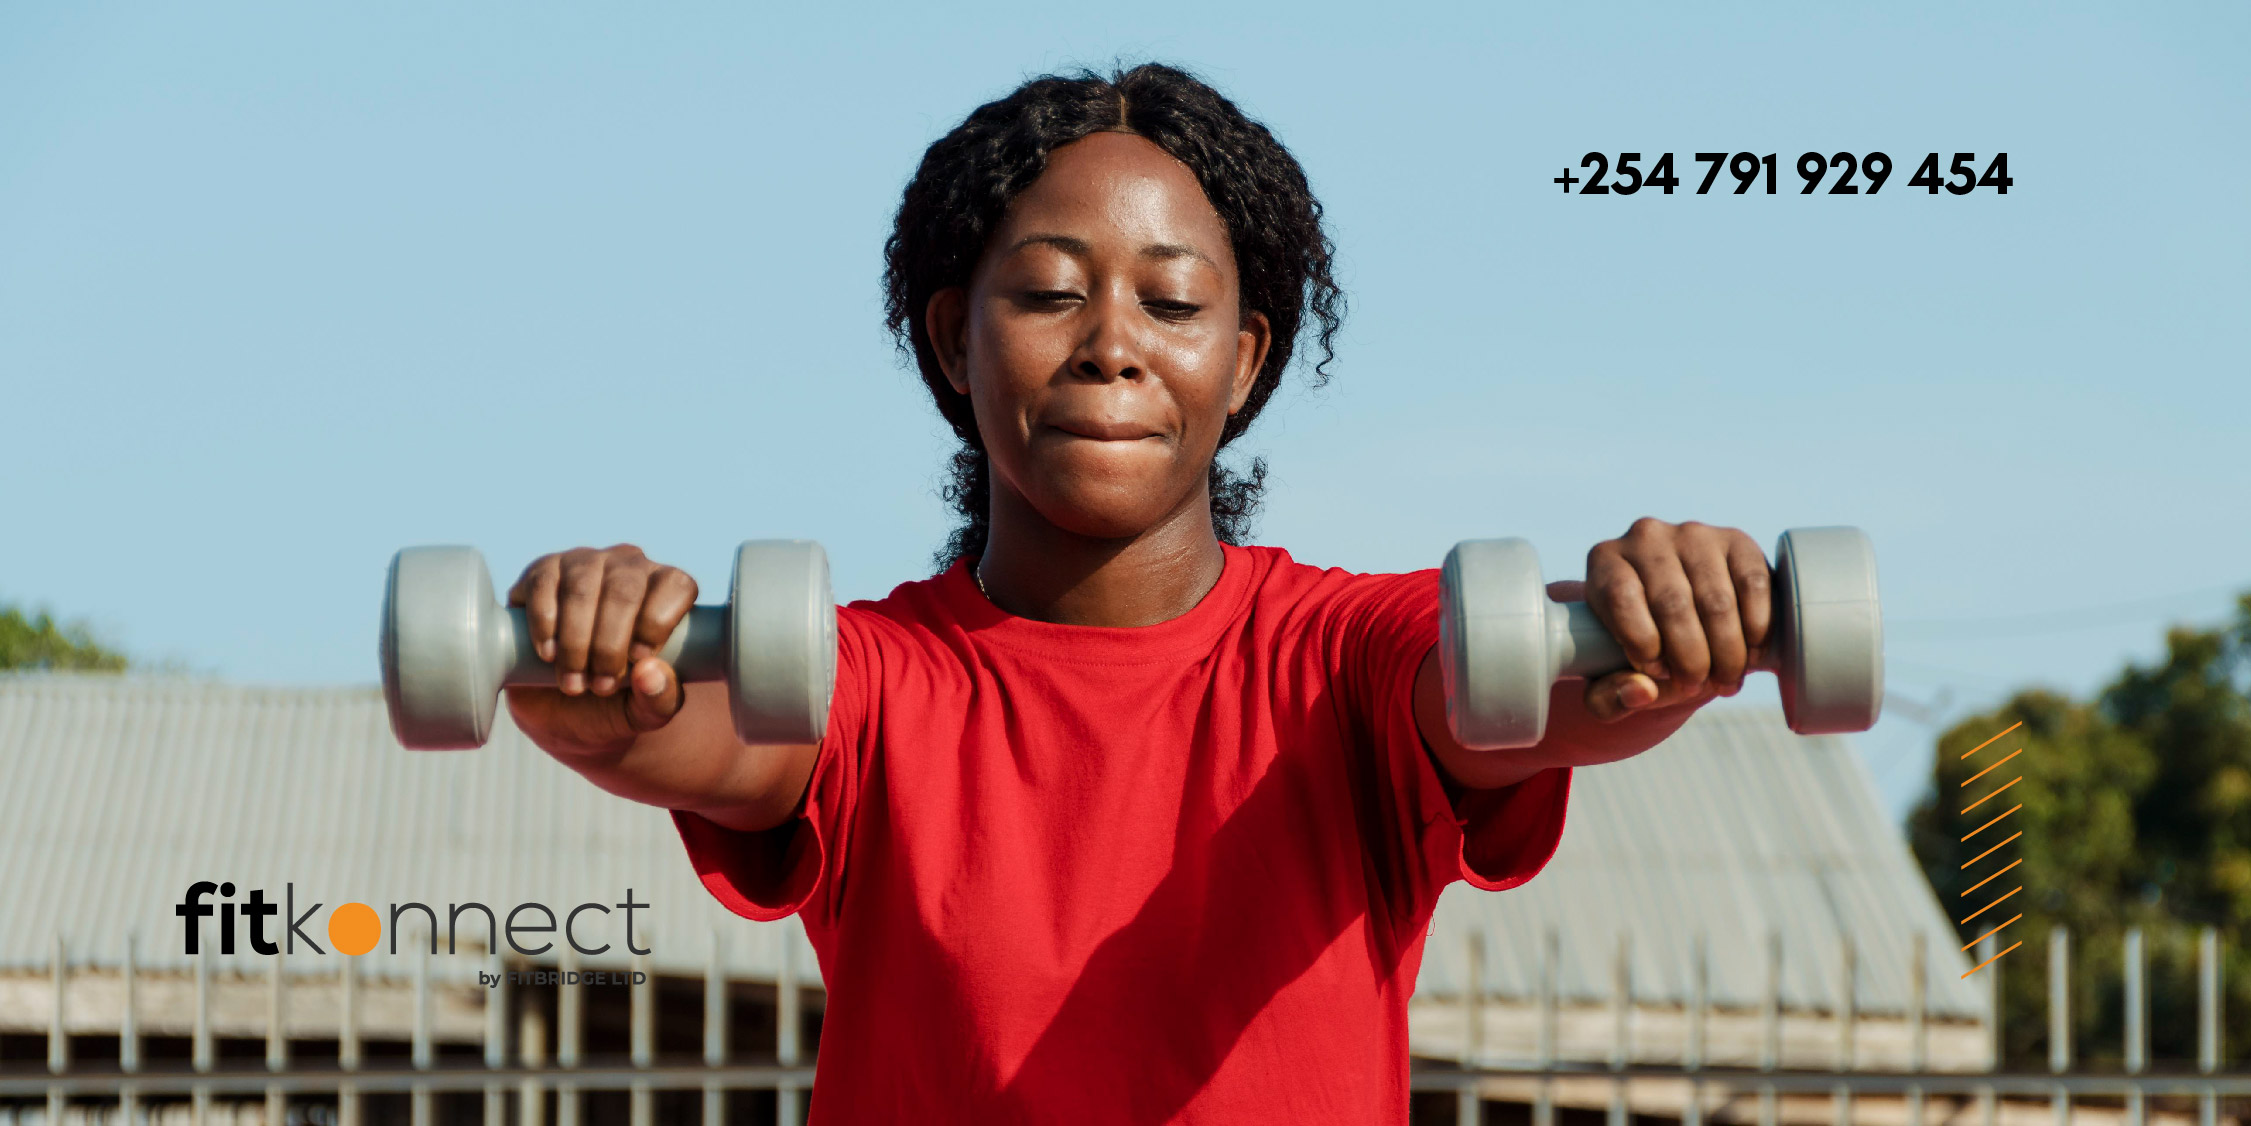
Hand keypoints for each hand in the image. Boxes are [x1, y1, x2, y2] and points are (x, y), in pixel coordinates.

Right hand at [501, 544, 698, 750]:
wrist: (559, 709)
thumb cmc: (615, 703)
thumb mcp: (645, 712)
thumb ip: (661, 699)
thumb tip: (650, 672)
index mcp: (667, 591)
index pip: (676, 585)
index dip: (657, 622)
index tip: (638, 660)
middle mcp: (628, 567)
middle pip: (625, 589)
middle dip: (610, 644)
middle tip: (600, 686)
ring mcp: (583, 564)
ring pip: (582, 588)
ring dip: (576, 641)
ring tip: (573, 682)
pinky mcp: (541, 573)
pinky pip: (543, 585)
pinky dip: (545, 623)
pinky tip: (547, 654)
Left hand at [1576, 518, 1772, 721]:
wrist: (1685, 618)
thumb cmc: (1640, 649)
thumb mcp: (1609, 680)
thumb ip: (1608, 698)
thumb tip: (1641, 691)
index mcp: (1605, 562)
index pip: (1620, 597)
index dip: (1641, 643)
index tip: (1657, 673)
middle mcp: (1646, 537)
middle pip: (1672, 603)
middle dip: (1690, 659)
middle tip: (1698, 686)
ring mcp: (1693, 534)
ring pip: (1716, 600)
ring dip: (1727, 652)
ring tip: (1726, 680)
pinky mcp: (1736, 541)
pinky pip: (1753, 584)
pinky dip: (1756, 627)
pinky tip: (1750, 652)